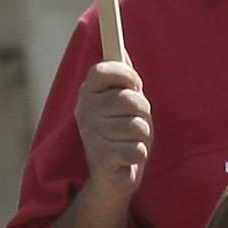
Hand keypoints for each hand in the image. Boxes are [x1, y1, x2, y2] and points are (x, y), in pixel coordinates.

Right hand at [72, 61, 152, 189]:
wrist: (111, 177)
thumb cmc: (122, 133)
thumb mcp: (123, 103)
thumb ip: (123, 79)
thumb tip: (120, 50)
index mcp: (88, 93)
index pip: (101, 70)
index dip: (124, 74)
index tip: (135, 84)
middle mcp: (84, 111)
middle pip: (130, 99)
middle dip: (143, 112)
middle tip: (135, 121)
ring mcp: (90, 134)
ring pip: (138, 126)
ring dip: (143, 135)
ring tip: (130, 140)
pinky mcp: (101, 157)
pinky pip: (138, 148)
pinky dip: (140, 154)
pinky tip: (127, 157)